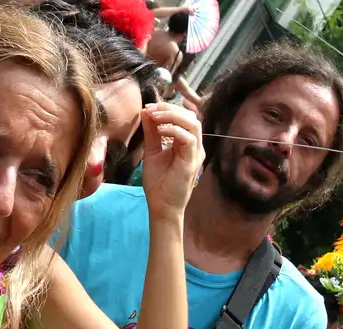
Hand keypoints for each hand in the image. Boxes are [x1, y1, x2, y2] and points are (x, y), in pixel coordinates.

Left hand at [138, 102, 202, 220]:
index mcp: (186, 143)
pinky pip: (188, 139)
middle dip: (170, 108)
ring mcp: (196, 153)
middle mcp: (195, 146)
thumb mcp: (151, 151)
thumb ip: (151, 132)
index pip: (184, 118)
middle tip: (151, 108)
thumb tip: (146, 111)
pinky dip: (174, 130)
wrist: (162, 205)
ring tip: (155, 117)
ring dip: (172, 116)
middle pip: (191, 117)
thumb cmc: (158, 182)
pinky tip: (161, 130)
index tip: (148, 108)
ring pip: (193, 124)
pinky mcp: (192, 161)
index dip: (167, 108)